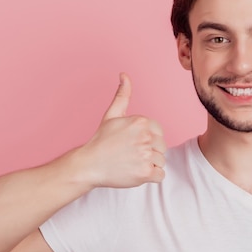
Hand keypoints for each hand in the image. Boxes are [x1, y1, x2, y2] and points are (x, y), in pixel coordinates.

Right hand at [76, 73, 165, 187]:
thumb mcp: (112, 115)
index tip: (131, 143)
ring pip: (161, 161)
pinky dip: (150, 177)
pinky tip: (135, 172)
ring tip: (130, 163)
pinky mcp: (145, 173)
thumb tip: (124, 74)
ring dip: (149, 165)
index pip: (159, 133)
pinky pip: (160, 175)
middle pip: (162, 147)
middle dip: (149, 152)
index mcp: (141, 122)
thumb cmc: (101, 140)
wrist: (88, 165)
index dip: (147, 140)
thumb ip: (122, 95)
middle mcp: (145, 137)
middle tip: (129, 154)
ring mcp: (146, 155)